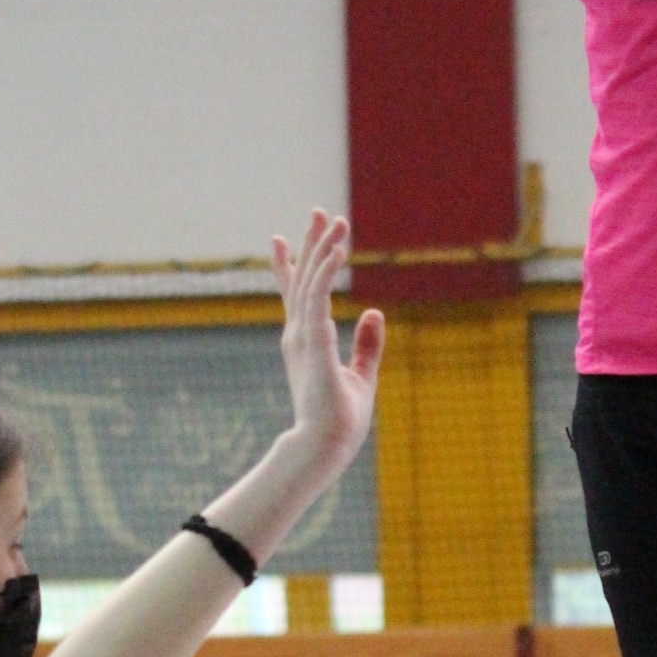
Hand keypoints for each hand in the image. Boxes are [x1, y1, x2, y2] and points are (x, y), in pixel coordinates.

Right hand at [274, 210, 383, 484]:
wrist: (325, 445)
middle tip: (317, 211)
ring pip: (310, 281)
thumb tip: (374, 312)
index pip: (298, 295)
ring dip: (322, 248)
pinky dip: (324, 271)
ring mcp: (304, 336)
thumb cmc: (339, 419)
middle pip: (302, 279)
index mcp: (306, 342)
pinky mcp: (314, 342)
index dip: (291, 265)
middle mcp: (299, 334)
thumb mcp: (360, 375)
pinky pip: (318, 297)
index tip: (282, 238)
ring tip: (334, 219)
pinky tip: (338, 249)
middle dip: (309, 244)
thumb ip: (366, 344)